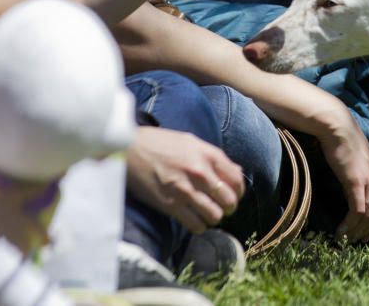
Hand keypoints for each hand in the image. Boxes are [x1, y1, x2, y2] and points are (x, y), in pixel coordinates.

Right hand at [126, 126, 244, 233]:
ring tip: (207, 214)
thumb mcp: (192, 142)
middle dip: (228, 207)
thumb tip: (237, 172)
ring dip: (213, 217)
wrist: (130, 149)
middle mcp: (200, 173)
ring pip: (215, 216)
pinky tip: (194, 220)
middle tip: (221, 207)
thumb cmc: (162, 143)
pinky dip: (199, 226)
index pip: (237, 181)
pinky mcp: (170, 205)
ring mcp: (185, 190)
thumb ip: (216, 157)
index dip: (238, 192)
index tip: (233, 195)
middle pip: (229, 201)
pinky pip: (195, 225)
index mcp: (208, 155)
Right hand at [315, 109, 368, 243]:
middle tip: (356, 242)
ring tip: (346, 240)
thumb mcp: (355, 158)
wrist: (336, 126)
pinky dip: (351, 224)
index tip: (365, 232)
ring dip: (358, 232)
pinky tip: (341, 230)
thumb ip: (357, 173)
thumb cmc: (340, 139)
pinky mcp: (356, 181)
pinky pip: (358, 210)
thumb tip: (349, 187)